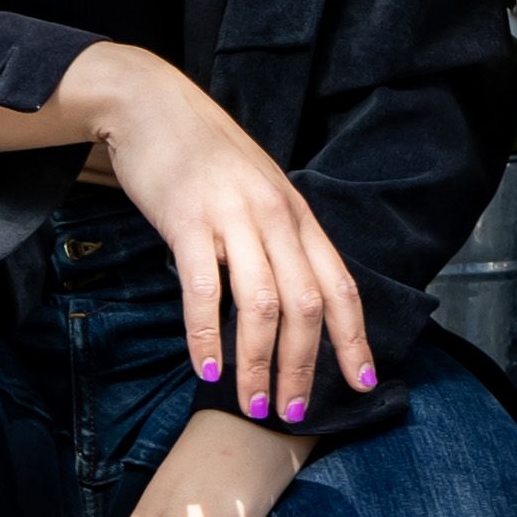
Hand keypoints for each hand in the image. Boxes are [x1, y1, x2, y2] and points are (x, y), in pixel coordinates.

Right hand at [75, 42, 369, 421]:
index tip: (364, 383)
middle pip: (307, 305)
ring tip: (253, 403)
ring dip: (259, 362)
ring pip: (262, 304)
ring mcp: (233, 218)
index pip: (341, 286)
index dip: (355, 338)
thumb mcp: (260, 192)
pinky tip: (207, 369)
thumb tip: (297, 299)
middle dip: (305, 366)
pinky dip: (206, 335)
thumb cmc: (206, 155)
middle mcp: (276, 217)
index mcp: (299, 215)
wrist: (152, 104)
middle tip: (295, 412)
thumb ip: (280, 239)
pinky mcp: (187, 221)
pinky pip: (203, 288)